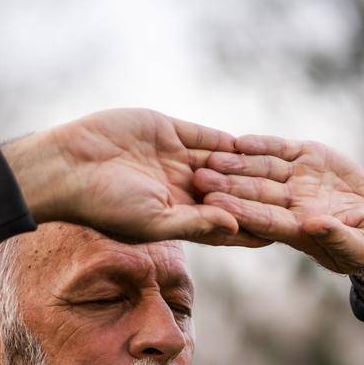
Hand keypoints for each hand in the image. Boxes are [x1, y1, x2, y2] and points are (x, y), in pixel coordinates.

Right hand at [2, 108, 269, 247]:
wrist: (68, 165)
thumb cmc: (104, 205)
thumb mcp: (152, 221)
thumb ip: (195, 223)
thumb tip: (236, 225)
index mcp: (177, 218)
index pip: (223, 224)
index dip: (251, 229)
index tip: (284, 233)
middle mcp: (179, 190)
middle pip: (228, 193)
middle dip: (257, 196)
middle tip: (295, 200)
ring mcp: (173, 160)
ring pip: (220, 163)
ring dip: (247, 166)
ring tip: (283, 169)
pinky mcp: (166, 131)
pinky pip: (204, 135)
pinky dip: (227, 140)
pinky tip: (256, 141)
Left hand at [190, 135, 363, 284]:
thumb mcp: (361, 246)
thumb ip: (338, 238)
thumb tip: (315, 226)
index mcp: (298, 229)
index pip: (264, 220)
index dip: (240, 211)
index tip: (216, 206)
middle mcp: (291, 203)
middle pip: (253, 194)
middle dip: (227, 186)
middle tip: (198, 179)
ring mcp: (297, 179)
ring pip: (261, 169)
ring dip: (236, 164)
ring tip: (211, 158)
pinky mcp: (307, 157)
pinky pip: (279, 149)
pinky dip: (260, 144)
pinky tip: (238, 141)